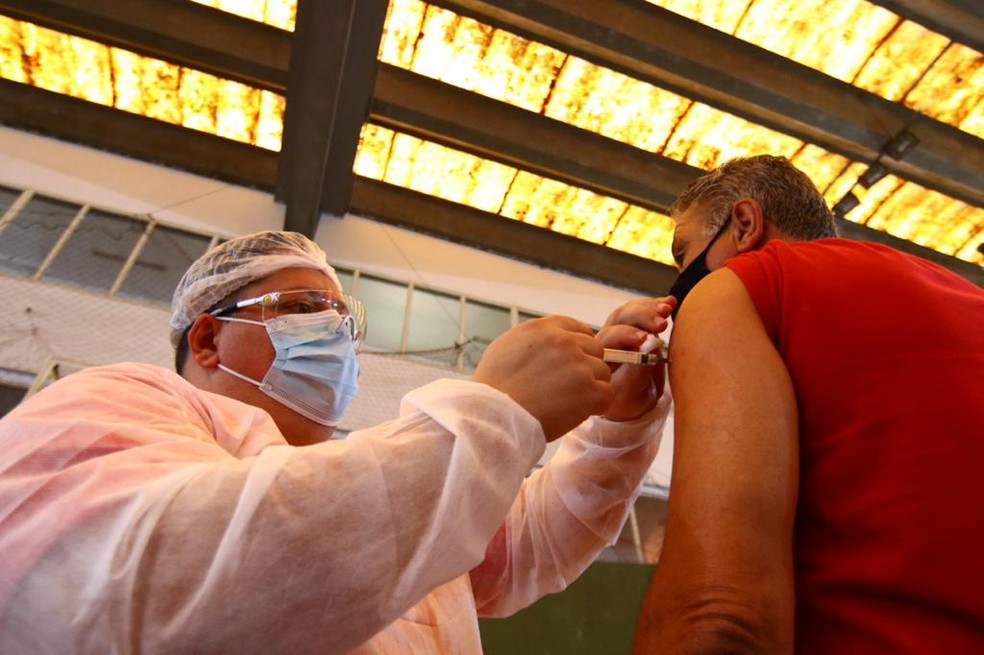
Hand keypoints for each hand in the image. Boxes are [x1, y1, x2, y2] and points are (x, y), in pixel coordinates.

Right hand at [471, 316, 613, 440]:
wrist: (493, 416)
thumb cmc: (494, 389)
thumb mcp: (507, 347)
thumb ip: (534, 340)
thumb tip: (550, 343)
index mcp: (543, 328)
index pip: (577, 328)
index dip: (578, 347)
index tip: (571, 364)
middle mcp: (563, 341)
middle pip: (594, 349)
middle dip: (585, 367)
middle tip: (568, 388)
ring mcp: (578, 365)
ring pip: (602, 372)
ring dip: (590, 387)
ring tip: (566, 403)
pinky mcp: (589, 390)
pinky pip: (607, 394)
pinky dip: (596, 406)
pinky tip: (577, 412)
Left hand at [595, 296, 675, 421]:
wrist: (634, 400)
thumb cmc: (627, 399)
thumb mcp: (630, 393)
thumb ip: (637, 371)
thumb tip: (651, 345)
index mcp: (599, 356)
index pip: (609, 337)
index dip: (627, 335)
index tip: (644, 338)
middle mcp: (608, 339)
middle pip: (620, 318)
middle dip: (641, 317)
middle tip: (661, 324)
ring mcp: (622, 329)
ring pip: (631, 310)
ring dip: (650, 308)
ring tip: (668, 309)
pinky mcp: (637, 325)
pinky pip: (643, 309)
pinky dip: (656, 304)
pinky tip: (670, 302)